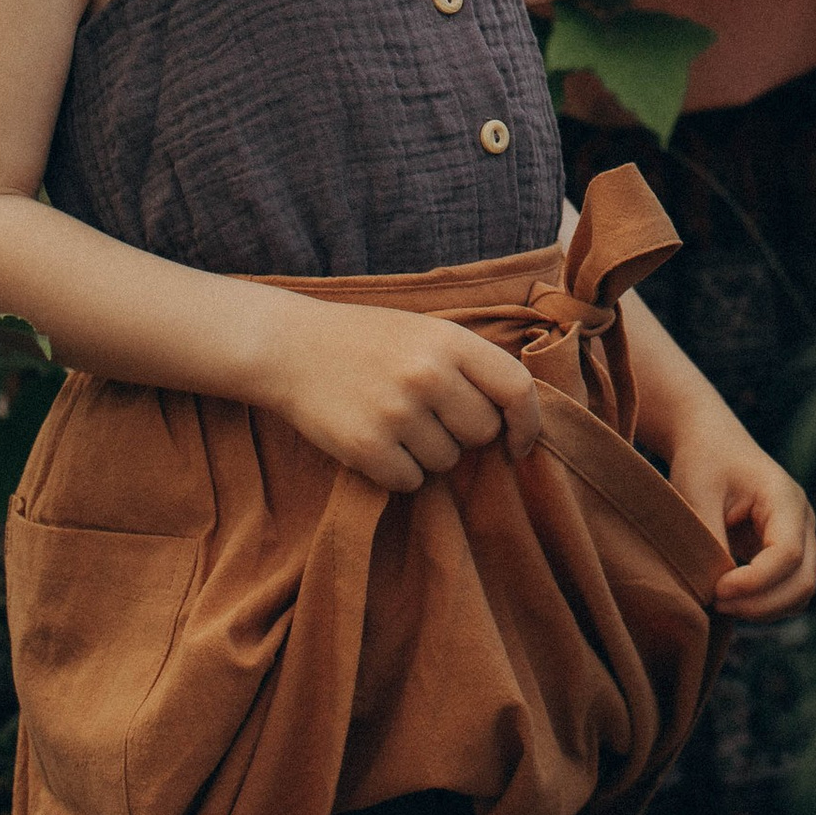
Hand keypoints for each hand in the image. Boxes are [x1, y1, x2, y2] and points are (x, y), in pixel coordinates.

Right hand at [264, 297, 542, 494]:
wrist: (289, 346)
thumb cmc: (367, 341)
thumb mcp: (425, 332)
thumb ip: (469, 366)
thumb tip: (515, 422)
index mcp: (450, 340)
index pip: (516, 388)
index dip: (527, 422)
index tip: (518, 443)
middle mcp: (428, 374)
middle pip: (482, 434)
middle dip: (462, 434)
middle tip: (428, 415)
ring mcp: (396, 412)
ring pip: (445, 462)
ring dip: (426, 453)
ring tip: (393, 420)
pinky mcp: (365, 446)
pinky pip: (409, 482)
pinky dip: (396, 471)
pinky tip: (374, 441)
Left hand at [659, 409, 815, 619]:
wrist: (711, 442)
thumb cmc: (702, 462)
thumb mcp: (698, 494)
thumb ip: (711, 540)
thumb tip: (716, 590)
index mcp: (785, 498)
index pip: (787, 554)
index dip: (755, 582)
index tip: (716, 589)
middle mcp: (802, 520)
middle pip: (803, 580)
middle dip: (761, 604)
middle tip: (715, 603)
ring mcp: (800, 537)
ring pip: (800, 592)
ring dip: (764, 609)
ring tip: (720, 603)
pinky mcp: (787, 552)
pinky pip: (788, 591)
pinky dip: (765, 605)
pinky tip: (730, 599)